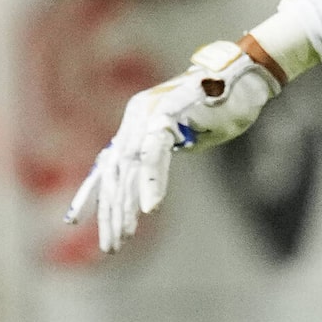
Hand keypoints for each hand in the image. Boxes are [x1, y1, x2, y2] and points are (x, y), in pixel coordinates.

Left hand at [67, 39, 281, 251]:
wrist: (247, 76)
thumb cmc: (221, 109)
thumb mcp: (187, 139)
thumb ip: (162, 156)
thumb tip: (144, 185)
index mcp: (136, 122)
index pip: (107, 164)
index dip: (89, 193)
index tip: (74, 221)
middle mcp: (136, 115)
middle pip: (116, 171)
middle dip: (112, 212)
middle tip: (111, 246)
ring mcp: (150, 112)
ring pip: (131, 167)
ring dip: (128, 204)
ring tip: (125, 234)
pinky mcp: (168, 112)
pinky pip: (155, 153)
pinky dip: (153, 181)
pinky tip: (150, 207)